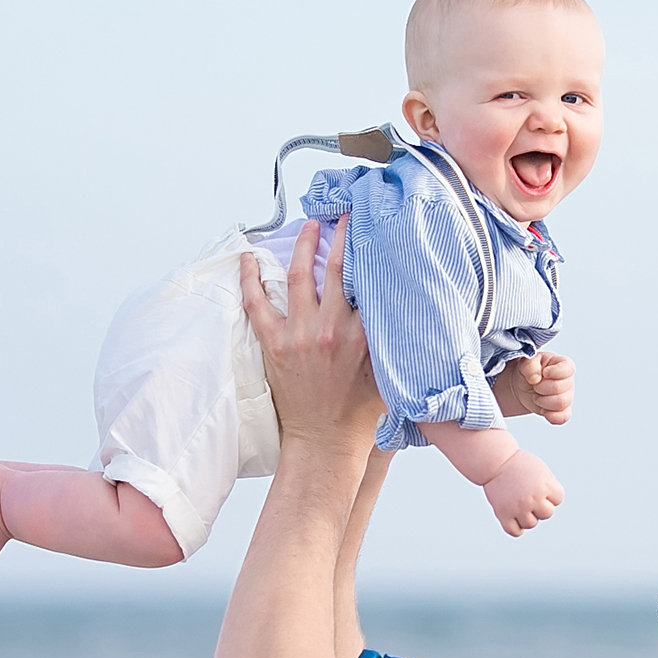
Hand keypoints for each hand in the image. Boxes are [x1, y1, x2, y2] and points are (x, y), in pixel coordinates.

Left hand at [239, 217, 379, 455]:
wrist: (326, 441)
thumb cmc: (361, 412)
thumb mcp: (391, 372)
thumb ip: (395, 340)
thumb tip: (408, 311)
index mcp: (365, 335)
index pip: (370, 281)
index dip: (373, 253)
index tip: (376, 232)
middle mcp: (332, 329)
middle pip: (337, 268)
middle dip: (341, 235)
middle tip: (343, 215)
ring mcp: (300, 335)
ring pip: (298, 276)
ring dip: (302, 246)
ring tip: (307, 226)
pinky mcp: (274, 344)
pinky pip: (257, 302)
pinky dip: (250, 278)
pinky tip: (249, 258)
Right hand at [483, 448, 563, 535]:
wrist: (495, 462)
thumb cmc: (518, 464)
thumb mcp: (540, 471)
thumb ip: (550, 487)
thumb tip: (551, 505)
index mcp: (544, 486)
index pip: (558, 499)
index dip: (550, 493)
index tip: (539, 485)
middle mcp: (533, 498)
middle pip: (547, 514)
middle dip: (541, 506)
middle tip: (529, 497)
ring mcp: (518, 508)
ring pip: (531, 524)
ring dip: (528, 517)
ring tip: (520, 505)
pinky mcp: (503, 514)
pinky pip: (515, 531)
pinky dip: (517, 529)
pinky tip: (514, 518)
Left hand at [492, 351, 575, 424]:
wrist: (523, 387)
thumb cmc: (529, 371)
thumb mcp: (526, 362)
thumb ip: (530, 365)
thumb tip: (535, 378)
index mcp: (563, 364)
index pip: (567, 369)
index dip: (554, 372)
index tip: (543, 373)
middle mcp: (568, 381)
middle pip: (559, 388)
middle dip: (541, 388)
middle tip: (534, 386)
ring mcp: (567, 397)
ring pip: (560, 403)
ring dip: (543, 401)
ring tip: (536, 396)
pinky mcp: (563, 411)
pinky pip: (562, 417)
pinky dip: (551, 416)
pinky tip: (542, 409)